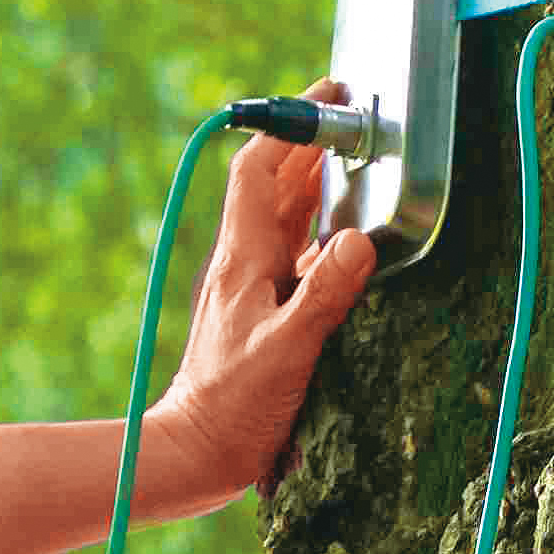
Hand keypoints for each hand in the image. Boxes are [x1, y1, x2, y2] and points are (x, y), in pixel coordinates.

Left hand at [145, 78, 377, 510]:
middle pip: (277, 185)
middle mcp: (245, 264)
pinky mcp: (263, 313)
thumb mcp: (288, 351)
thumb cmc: (233, 409)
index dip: (291, 125)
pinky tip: (349, 241)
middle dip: (311, 145)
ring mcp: (252, 288)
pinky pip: (297, 257)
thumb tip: (359, 239)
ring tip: (358, 162)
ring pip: (287, 218)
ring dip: (318, 185)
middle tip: (355, 119)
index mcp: (243, 259)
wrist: (194, 455)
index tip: (330, 98)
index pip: (260, 170)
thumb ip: (325, 294)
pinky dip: (324, 236)